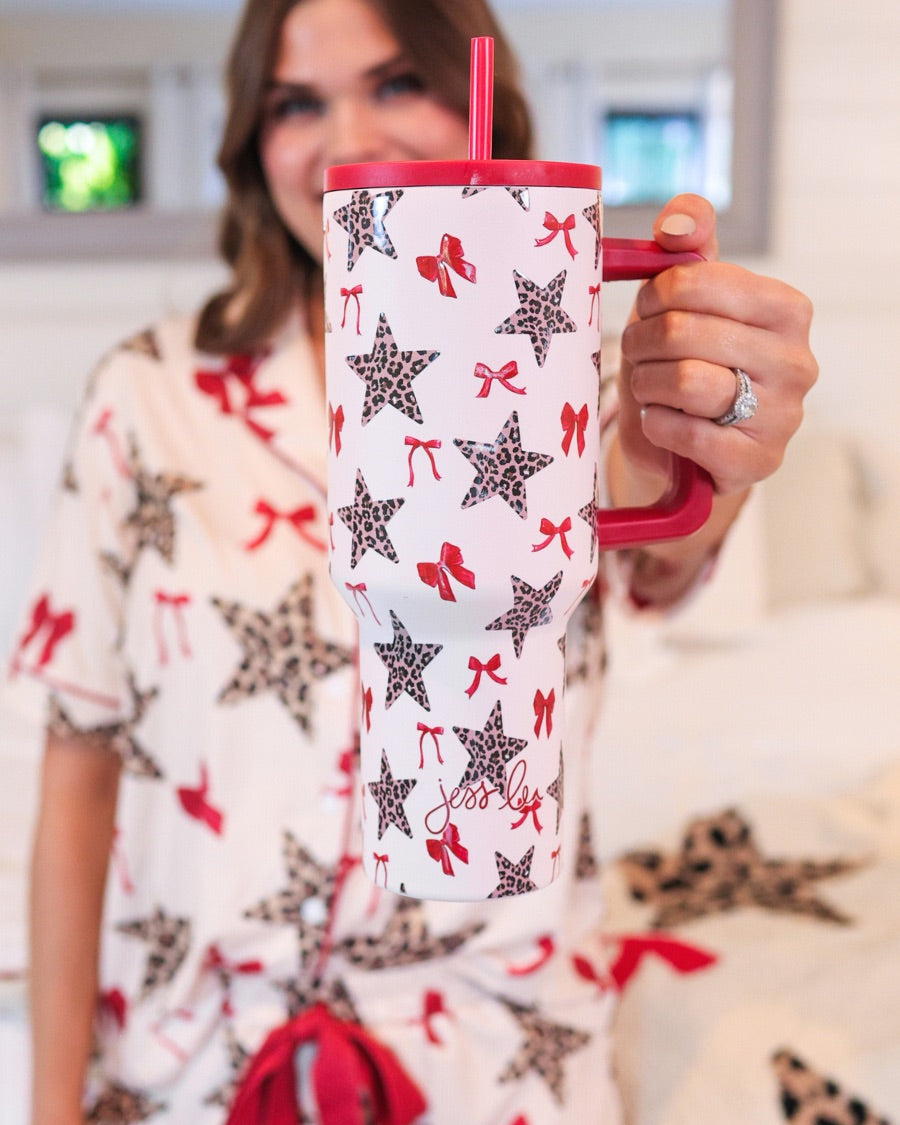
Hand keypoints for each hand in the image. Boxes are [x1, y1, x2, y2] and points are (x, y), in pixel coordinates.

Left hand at [617, 194, 817, 498]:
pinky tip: (661, 422)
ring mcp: (784, 415)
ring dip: (648, 384)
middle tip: (638, 354)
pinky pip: (689, 435)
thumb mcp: (683, 300)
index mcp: (785, 309)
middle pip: (683, 332)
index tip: (647, 310)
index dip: (653, 297)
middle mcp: (797, 360)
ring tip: (650, 387)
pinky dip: (658, 426)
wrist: (683, 444)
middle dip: (643, 344)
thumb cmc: (685, 362)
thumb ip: (686, 248)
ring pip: (686, 382)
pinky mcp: (759, 461)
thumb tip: (675, 228)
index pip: (696, 282)